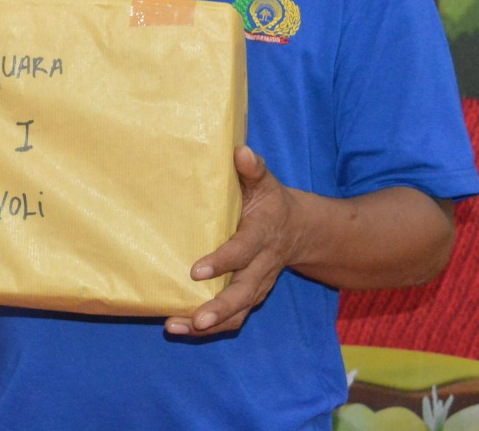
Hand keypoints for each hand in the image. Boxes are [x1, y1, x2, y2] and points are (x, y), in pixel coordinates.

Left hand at [166, 146, 298, 336]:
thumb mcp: (265, 182)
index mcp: (263, 235)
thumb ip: (252, 169)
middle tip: (196, 318)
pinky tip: (180, 327)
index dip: (222, 261)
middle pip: (244, 292)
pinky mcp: (250, 295)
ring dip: (210, 324)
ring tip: (177, 327)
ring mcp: (258, 284)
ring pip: (239, 311)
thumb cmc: (272, 202)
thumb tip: (240, 152)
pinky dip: (210, 327)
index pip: (243, 250)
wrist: (300, 230)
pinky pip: (234, 317)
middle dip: (220, 307)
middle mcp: (262, 265)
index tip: (196, 271)